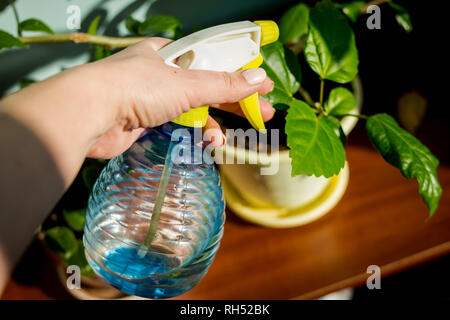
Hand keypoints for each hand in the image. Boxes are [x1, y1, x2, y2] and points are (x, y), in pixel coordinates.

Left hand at [86, 37, 274, 157]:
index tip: (263, 87)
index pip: (214, 62)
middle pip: (207, 88)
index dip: (240, 76)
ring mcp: (152, 100)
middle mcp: (161, 75)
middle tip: (264, 115)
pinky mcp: (145, 123)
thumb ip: (224, 85)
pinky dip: (192, 136)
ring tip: (223, 141)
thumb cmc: (134, 87)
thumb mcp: (187, 84)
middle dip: (234, 104)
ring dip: (212, 126)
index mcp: (170, 54)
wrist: (89, 114)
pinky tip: (204, 144)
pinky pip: (177, 128)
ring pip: (193, 111)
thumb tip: (258, 79)